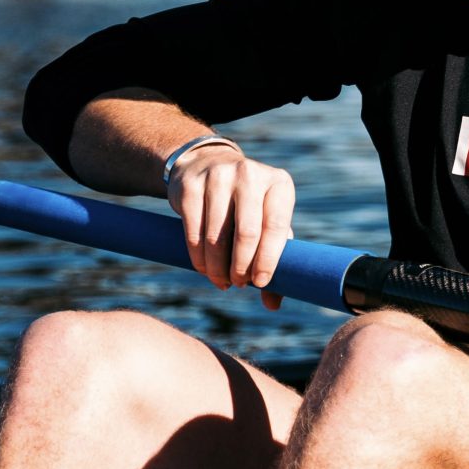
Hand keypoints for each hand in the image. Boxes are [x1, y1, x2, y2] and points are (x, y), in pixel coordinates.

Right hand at [168, 144, 296, 305]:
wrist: (205, 164)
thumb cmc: (246, 204)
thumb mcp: (266, 221)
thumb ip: (273, 259)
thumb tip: (273, 304)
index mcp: (278, 183)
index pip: (277, 226)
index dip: (268, 260)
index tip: (259, 284)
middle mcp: (250, 175)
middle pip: (247, 233)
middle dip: (242, 267)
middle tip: (239, 284)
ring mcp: (218, 177)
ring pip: (217, 236)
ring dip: (218, 268)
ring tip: (222, 280)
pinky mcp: (190, 186)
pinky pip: (194, 232)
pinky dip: (199, 258)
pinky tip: (204, 268)